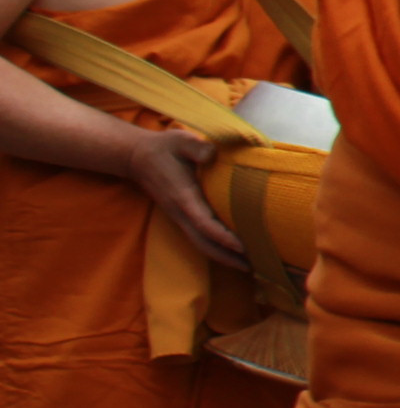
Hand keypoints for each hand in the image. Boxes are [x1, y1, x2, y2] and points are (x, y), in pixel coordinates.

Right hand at [125, 126, 242, 266]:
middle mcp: (180, 212)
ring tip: (249, 266)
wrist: (137, 157)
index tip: (242, 245)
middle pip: (204, 242)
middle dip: (227, 256)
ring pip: (201, 244)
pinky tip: (233, 253)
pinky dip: (216, 248)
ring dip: (223, 257)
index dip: (222, 236)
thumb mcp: (180, 141)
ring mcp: (180, 216)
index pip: (204, 222)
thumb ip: (197, 148)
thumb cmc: (164, 148)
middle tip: (254, 266)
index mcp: (183, 196)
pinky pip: (199, 237)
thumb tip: (213, 154)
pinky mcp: (182, 216)